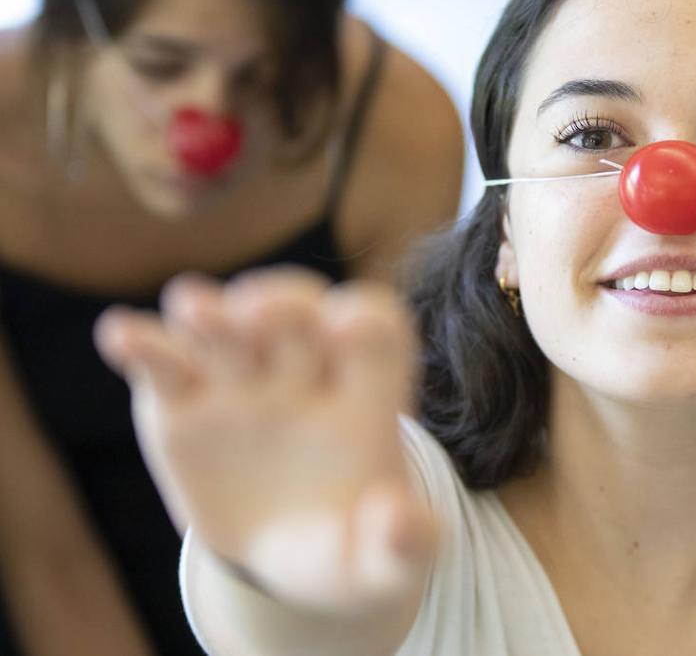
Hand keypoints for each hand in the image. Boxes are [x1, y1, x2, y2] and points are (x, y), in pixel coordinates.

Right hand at [95, 269, 433, 613]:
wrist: (285, 556)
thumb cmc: (348, 547)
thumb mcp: (384, 559)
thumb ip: (405, 542)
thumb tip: (400, 518)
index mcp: (366, 399)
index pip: (380, 335)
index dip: (367, 322)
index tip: (352, 328)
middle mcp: (304, 372)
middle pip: (299, 312)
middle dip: (282, 306)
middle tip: (261, 313)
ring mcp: (240, 380)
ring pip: (227, 326)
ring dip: (211, 312)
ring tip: (194, 307)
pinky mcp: (181, 401)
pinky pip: (162, 363)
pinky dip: (142, 345)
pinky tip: (121, 335)